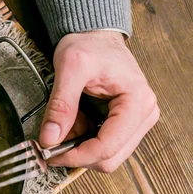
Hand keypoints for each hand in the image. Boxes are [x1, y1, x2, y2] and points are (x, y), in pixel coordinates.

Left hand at [39, 30, 158, 171]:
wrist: (95, 35)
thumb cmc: (89, 45)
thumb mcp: (70, 68)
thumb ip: (61, 105)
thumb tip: (50, 138)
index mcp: (138, 102)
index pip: (108, 147)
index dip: (76, 156)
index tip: (50, 154)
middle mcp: (143, 115)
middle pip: (109, 158)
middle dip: (77, 157)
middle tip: (50, 148)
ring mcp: (135, 122)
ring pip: (105, 157)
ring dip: (79, 150)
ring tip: (61, 129)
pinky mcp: (123, 125)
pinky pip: (101, 146)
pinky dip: (81, 143)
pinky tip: (70, 126)